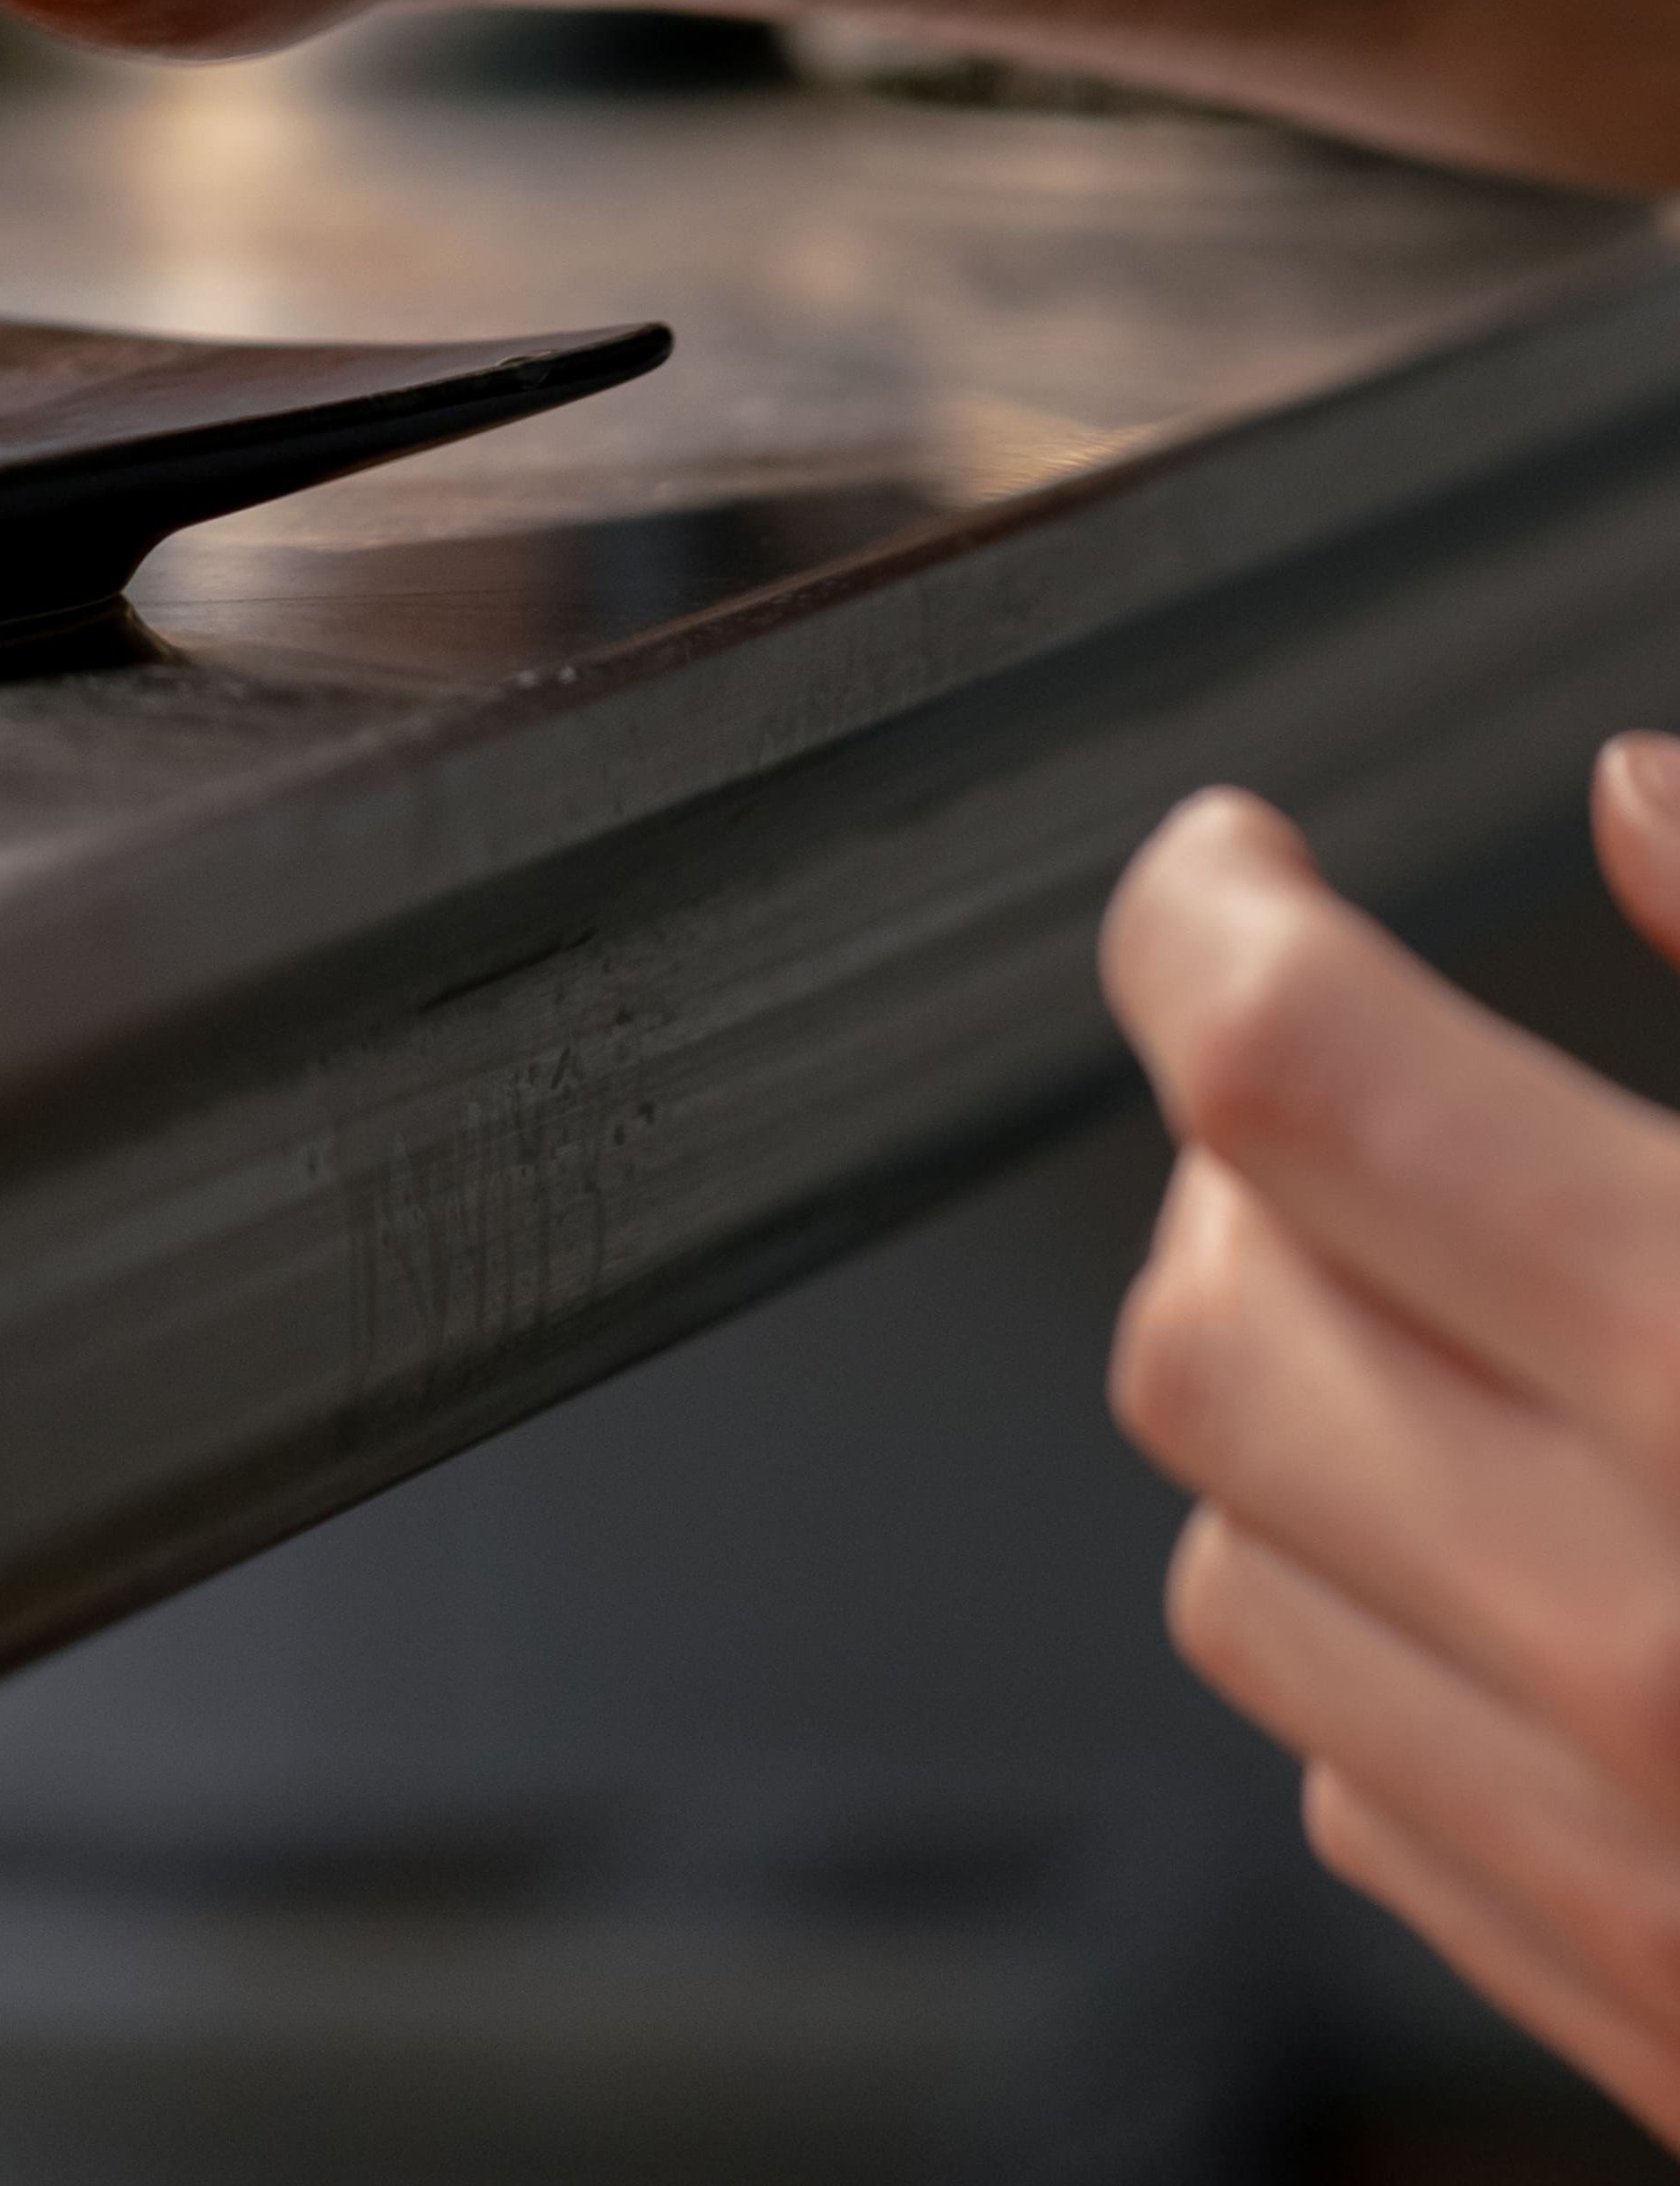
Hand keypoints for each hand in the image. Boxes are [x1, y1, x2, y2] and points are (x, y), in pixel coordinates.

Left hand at [1106, 761, 1679, 2139]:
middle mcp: (1654, 1651)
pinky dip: (1398, 1636)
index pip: (1292, 1083)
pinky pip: (1366, 1783)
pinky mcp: (1665, 2040)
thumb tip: (1637, 793)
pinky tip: (1562, 1562)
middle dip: (1244, 1169)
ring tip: (1458, 1314)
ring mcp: (1645, 1885)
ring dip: (1295, 1405)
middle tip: (1369, 1085)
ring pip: (1234, 1564)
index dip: (1209, 919)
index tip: (1237, 862)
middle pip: (1199, 1326)